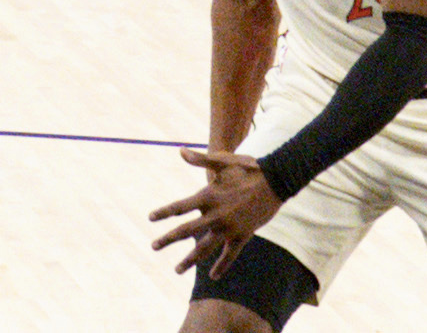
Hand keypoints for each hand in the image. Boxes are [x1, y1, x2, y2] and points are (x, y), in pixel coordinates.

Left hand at [148, 148, 281, 276]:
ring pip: (205, 248)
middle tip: (153, 246)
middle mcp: (216, 215)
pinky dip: (222, 266)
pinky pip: (230, 255)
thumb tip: (180, 150)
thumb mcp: (222, 162)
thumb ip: (200, 159)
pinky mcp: (243, 236)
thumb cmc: (247, 169)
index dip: (164, 213)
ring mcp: (230, 228)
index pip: (179, 207)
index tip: (150, 218)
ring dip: (190, 259)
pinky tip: (213, 276)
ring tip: (177, 270)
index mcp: (207, 196)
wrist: (276, 182)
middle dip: (168, 239)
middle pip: (186, 231)